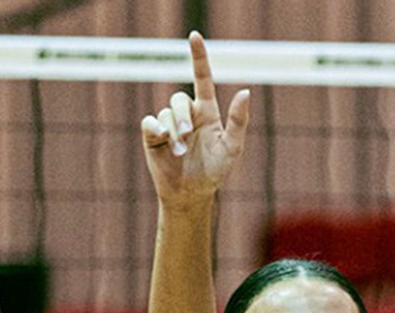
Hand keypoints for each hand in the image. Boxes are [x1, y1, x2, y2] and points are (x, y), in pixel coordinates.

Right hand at [141, 32, 252, 208]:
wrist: (192, 194)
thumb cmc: (215, 171)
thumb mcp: (232, 147)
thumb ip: (239, 120)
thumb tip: (245, 91)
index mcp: (207, 112)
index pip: (202, 78)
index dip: (198, 57)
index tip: (194, 36)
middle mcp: (187, 114)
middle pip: (179, 98)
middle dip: (182, 116)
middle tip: (186, 136)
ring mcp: (169, 124)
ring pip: (166, 112)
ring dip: (173, 131)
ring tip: (179, 151)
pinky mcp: (153, 135)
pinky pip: (150, 122)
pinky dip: (156, 129)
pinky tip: (163, 141)